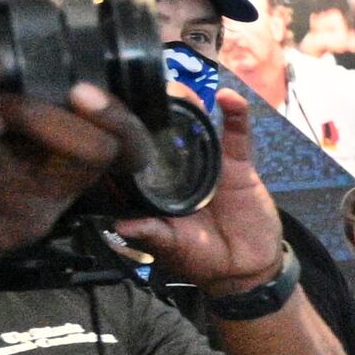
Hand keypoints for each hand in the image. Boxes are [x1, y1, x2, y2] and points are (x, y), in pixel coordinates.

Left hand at [113, 86, 283, 288]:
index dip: (120, 130)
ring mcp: (207, 161)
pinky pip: (236, 134)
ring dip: (187, 102)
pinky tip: (229, 97)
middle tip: (138, 87)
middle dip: (150, 106)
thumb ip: (151, 234)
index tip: (106, 109)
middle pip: (160, 128)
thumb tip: (121, 225)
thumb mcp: (172, 248)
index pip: (132, 151)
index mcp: (153, 184)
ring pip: (194, 124)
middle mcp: (176, 167)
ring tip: (178, 88)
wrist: (248, 267)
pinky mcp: (238, 162)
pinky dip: (236, 114)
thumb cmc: (202, 258)